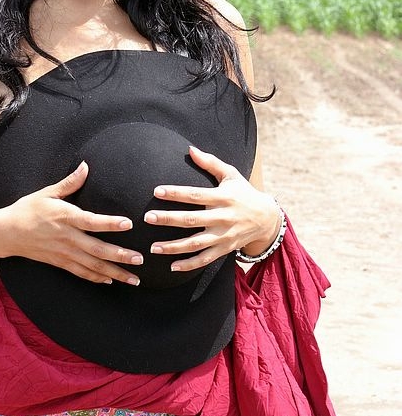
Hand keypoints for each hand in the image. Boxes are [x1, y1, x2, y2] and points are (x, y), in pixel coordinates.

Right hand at [0, 161, 142, 284]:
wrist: (5, 233)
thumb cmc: (27, 209)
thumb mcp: (47, 193)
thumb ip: (70, 182)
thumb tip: (86, 166)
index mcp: (65, 217)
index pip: (92, 221)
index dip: (110, 223)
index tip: (128, 224)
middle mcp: (67, 237)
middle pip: (98, 249)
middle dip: (120, 255)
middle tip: (140, 259)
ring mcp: (64, 253)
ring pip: (93, 265)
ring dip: (115, 272)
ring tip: (134, 278)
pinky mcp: (59, 262)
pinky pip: (81, 273)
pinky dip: (97, 278)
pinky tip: (111, 280)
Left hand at [144, 146, 280, 271]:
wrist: (267, 218)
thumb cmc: (243, 192)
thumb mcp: (231, 174)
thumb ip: (210, 162)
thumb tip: (190, 149)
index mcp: (223, 197)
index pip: (196, 195)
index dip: (176, 193)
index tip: (157, 191)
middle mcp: (223, 217)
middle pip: (192, 220)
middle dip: (169, 219)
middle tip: (148, 218)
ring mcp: (224, 236)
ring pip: (196, 244)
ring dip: (173, 247)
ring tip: (153, 247)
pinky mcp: (225, 249)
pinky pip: (205, 259)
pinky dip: (189, 264)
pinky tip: (171, 266)